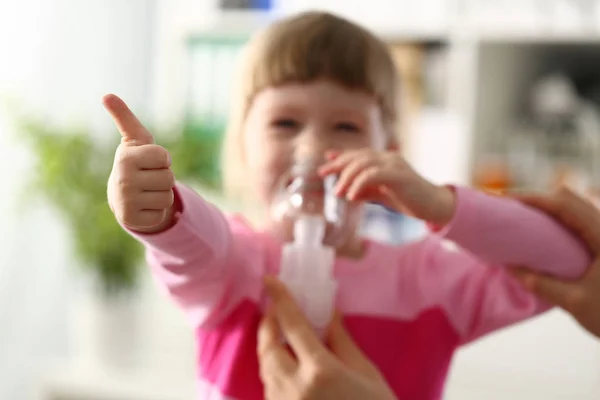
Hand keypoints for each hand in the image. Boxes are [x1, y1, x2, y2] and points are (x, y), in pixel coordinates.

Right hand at [103, 94, 175, 232]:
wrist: (122, 196)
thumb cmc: (136, 162)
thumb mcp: (134, 139)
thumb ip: (124, 117)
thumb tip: (107, 95)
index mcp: (125, 158)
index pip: (164, 156)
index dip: (162, 159)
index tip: (149, 160)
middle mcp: (122, 180)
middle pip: (169, 178)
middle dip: (164, 178)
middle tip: (148, 178)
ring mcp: (126, 201)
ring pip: (167, 197)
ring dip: (162, 195)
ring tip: (147, 191)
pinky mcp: (132, 220)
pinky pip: (162, 214)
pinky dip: (157, 211)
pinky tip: (144, 206)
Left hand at [258, 276, 396, 399]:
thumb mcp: (366, 374)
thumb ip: (341, 342)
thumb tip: (328, 315)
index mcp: (320, 372)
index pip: (293, 326)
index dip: (280, 300)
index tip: (270, 280)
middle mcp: (295, 389)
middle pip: (268, 349)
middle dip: (267, 327)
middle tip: (273, 312)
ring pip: (266, 371)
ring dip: (270, 351)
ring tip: (281, 337)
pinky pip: (271, 391)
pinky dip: (275, 374)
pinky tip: (288, 368)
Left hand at [319, 149, 454, 224]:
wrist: (434, 205)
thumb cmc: (408, 199)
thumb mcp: (382, 194)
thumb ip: (366, 190)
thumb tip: (347, 192)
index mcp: (384, 160)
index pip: (359, 154)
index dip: (341, 156)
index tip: (326, 161)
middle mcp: (388, 158)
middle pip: (358, 156)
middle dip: (338, 165)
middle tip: (323, 176)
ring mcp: (394, 165)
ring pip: (363, 164)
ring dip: (347, 178)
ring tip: (338, 193)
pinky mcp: (399, 176)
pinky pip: (373, 175)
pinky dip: (359, 184)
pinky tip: (352, 197)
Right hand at [510, 187, 599, 338]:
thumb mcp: (574, 302)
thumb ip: (540, 284)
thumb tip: (510, 268)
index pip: (564, 204)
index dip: (533, 198)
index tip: (506, 199)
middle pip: (570, 199)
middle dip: (539, 199)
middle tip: (510, 208)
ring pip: (577, 208)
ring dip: (550, 209)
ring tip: (523, 219)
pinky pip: (582, 222)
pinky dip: (560, 221)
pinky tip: (545, 233)